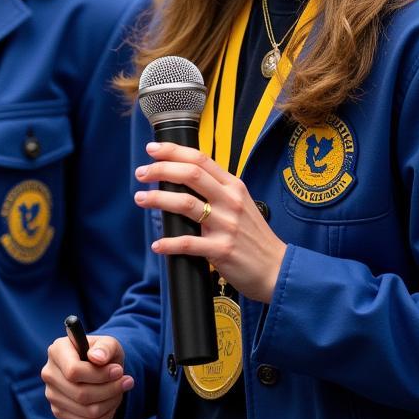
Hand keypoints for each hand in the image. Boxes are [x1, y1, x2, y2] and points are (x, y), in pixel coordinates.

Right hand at [41, 334, 132, 418]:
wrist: (97, 366)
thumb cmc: (102, 352)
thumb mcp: (109, 343)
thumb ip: (105, 347)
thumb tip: (97, 357)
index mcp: (57, 350)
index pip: (74, 371)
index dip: (99, 375)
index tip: (119, 370)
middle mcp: (49, 373)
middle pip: (81, 394)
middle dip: (110, 390)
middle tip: (127, 381)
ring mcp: (52, 395)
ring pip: (87, 411)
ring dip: (111, 402)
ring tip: (120, 389)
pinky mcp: (58, 412)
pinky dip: (107, 415)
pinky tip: (113, 401)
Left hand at [134, 140, 286, 302]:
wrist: (276, 269)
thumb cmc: (254, 236)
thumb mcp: (240, 203)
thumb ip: (217, 189)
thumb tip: (183, 177)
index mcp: (233, 186)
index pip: (200, 159)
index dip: (173, 151)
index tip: (152, 150)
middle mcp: (230, 201)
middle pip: (190, 175)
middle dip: (160, 170)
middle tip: (141, 174)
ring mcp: (226, 225)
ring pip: (185, 204)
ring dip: (157, 199)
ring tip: (141, 199)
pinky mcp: (222, 250)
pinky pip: (189, 243)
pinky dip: (169, 243)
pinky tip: (157, 244)